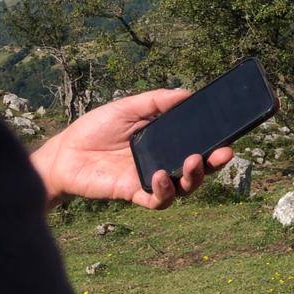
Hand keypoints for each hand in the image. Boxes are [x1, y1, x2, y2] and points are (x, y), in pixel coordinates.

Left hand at [30, 89, 233, 209]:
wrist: (64, 152)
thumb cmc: (95, 128)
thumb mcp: (128, 107)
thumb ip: (157, 101)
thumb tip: (187, 93)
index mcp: (166, 141)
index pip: (197, 143)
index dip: (216, 142)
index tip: (230, 136)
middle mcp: (163, 162)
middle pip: (198, 168)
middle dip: (215, 163)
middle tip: (224, 153)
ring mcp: (150, 179)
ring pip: (184, 187)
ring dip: (194, 177)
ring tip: (192, 162)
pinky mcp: (134, 193)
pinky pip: (157, 199)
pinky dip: (164, 191)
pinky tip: (160, 176)